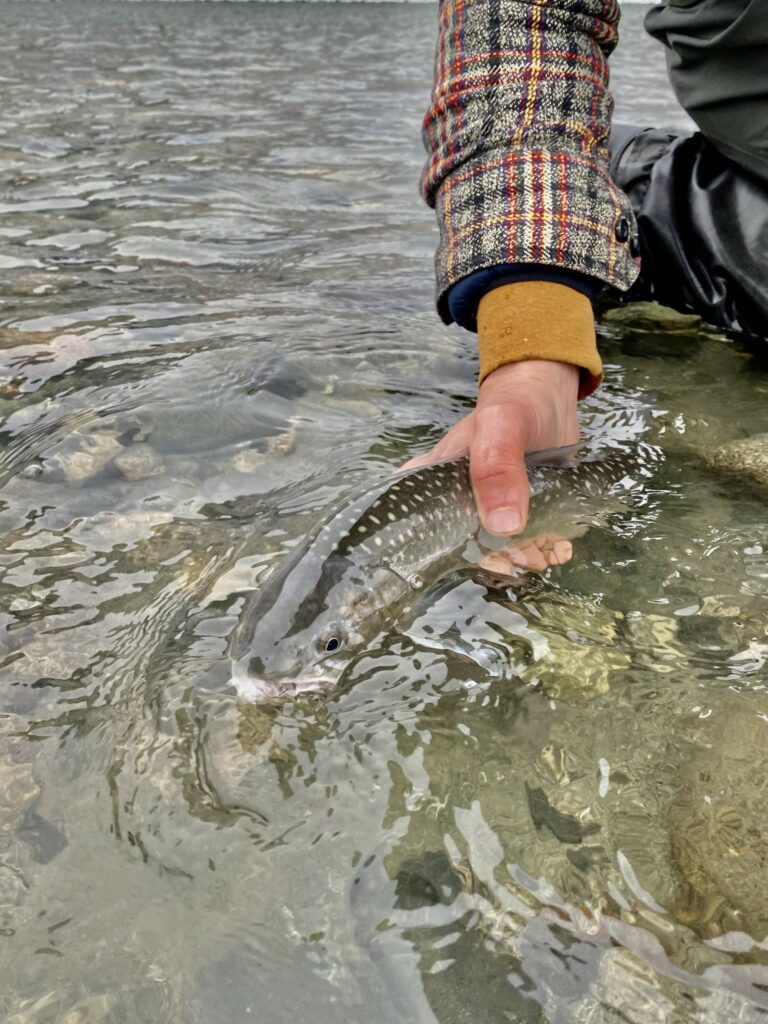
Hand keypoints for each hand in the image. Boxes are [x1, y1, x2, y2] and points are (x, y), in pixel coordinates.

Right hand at [403, 359, 579, 563]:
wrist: (550, 396)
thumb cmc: (515, 403)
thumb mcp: (501, 426)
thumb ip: (496, 470)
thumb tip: (501, 527)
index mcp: (429, 482)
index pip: (413, 529)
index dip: (436, 555)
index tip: (475, 559)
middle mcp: (453, 502)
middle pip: (462, 549)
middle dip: (494, 560)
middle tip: (525, 555)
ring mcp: (484, 511)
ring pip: (495, 551)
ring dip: (522, 558)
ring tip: (547, 551)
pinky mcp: (514, 516)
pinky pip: (522, 544)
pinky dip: (541, 550)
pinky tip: (558, 547)